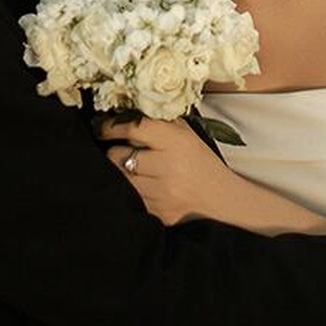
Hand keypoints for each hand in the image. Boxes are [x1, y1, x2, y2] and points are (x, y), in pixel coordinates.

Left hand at [100, 115, 229, 225]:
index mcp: (176, 141)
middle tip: (121, 151)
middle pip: (118, 156)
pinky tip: (143, 187)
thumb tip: (123, 113)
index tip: (103, 128)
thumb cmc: (200, 161)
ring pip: (120, 179)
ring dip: (122, 173)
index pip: (132, 128)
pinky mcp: (158, 212)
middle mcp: (168, 166)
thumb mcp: (185, 135)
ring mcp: (162, 193)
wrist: (221, 198)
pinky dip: (132, 192)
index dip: (111, 126)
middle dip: (116, 152)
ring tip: (132, 170)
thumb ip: (158, 123)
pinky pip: (131, 198)